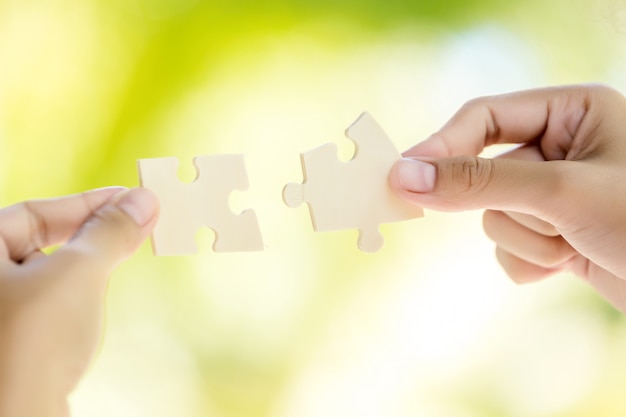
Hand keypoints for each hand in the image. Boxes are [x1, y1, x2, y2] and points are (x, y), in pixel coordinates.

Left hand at [0, 187, 157, 416]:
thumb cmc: (32, 345)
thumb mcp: (77, 276)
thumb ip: (109, 233)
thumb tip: (145, 199)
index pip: (34, 213)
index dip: (88, 203)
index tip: (133, 199)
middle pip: (38, 242)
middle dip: (90, 234)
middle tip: (138, 226)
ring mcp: (0, 318)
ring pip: (46, 275)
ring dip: (86, 266)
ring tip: (122, 262)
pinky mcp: (11, 347)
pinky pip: (45, 306)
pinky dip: (76, 297)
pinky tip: (94, 306)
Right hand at [389, 84, 625, 312]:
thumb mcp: (562, 192)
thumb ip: (481, 181)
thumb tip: (407, 175)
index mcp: (572, 112)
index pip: (485, 118)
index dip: (443, 145)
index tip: (403, 174)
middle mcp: (561, 149)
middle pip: (484, 173)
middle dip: (507, 205)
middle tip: (495, 215)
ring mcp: (554, 195)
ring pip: (493, 215)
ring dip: (527, 239)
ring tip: (572, 244)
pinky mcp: (553, 234)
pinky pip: (508, 246)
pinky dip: (530, 261)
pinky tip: (568, 263)